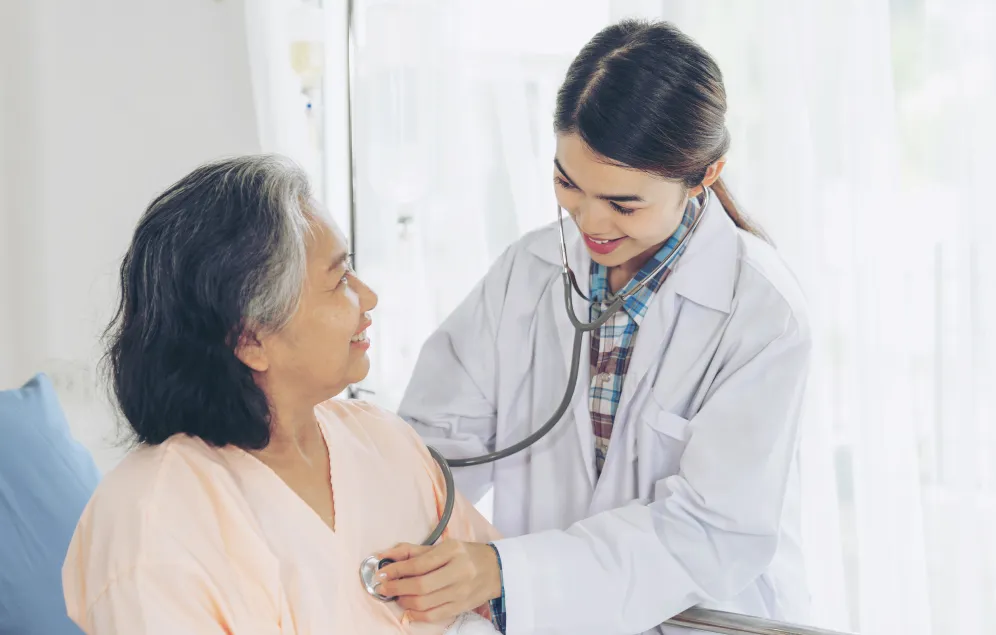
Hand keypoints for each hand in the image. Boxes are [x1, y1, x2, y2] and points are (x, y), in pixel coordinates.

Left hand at [374, 540, 501, 622]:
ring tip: (397, 596)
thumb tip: (385, 554)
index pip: (419, 564)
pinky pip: (434, 615)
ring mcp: (461, 591)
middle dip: (397, 588)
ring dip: (405, 601)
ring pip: (425, 602)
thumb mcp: (443, 547)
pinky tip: (409, 609)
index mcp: (452, 551)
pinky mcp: (462, 607)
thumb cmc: (465, 555)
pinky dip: (417, 615)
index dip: (396, 570)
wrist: (496, 569)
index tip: (382, 573)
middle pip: (421, 585)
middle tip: (383, 587)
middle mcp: (459, 571)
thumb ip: (413, 551)